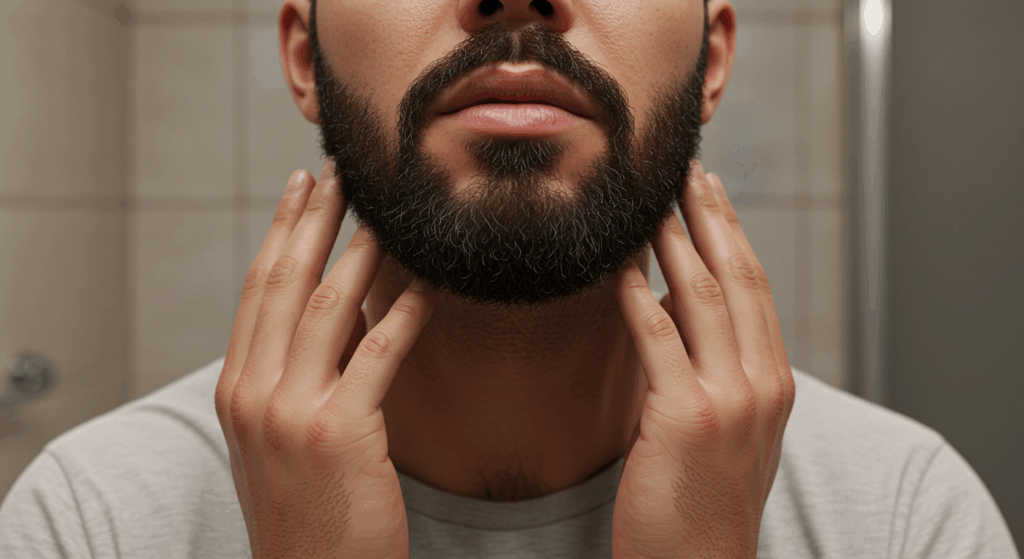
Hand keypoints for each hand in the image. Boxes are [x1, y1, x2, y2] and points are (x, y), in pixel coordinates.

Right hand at [214, 160, 438, 558]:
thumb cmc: (306, 513)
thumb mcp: (281, 439)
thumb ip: (301, 374)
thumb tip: (343, 314)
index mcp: (235, 389)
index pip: (257, 290)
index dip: (281, 231)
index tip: (301, 187)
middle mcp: (252, 392)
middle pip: (284, 282)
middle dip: (315, 218)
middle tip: (342, 170)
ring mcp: (289, 412)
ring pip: (327, 306)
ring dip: (361, 248)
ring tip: (388, 209)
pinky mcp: (338, 433)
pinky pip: (379, 353)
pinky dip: (406, 311)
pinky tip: (430, 282)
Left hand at [610, 162, 796, 558]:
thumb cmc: (704, 506)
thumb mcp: (730, 433)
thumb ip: (718, 372)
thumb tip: (683, 312)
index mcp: (776, 384)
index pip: (757, 289)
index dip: (734, 234)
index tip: (711, 193)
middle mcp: (762, 383)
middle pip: (738, 277)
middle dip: (710, 216)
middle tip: (686, 169)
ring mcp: (729, 399)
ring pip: (703, 294)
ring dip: (675, 238)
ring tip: (652, 197)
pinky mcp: (685, 417)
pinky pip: (657, 336)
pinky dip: (638, 291)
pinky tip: (619, 261)